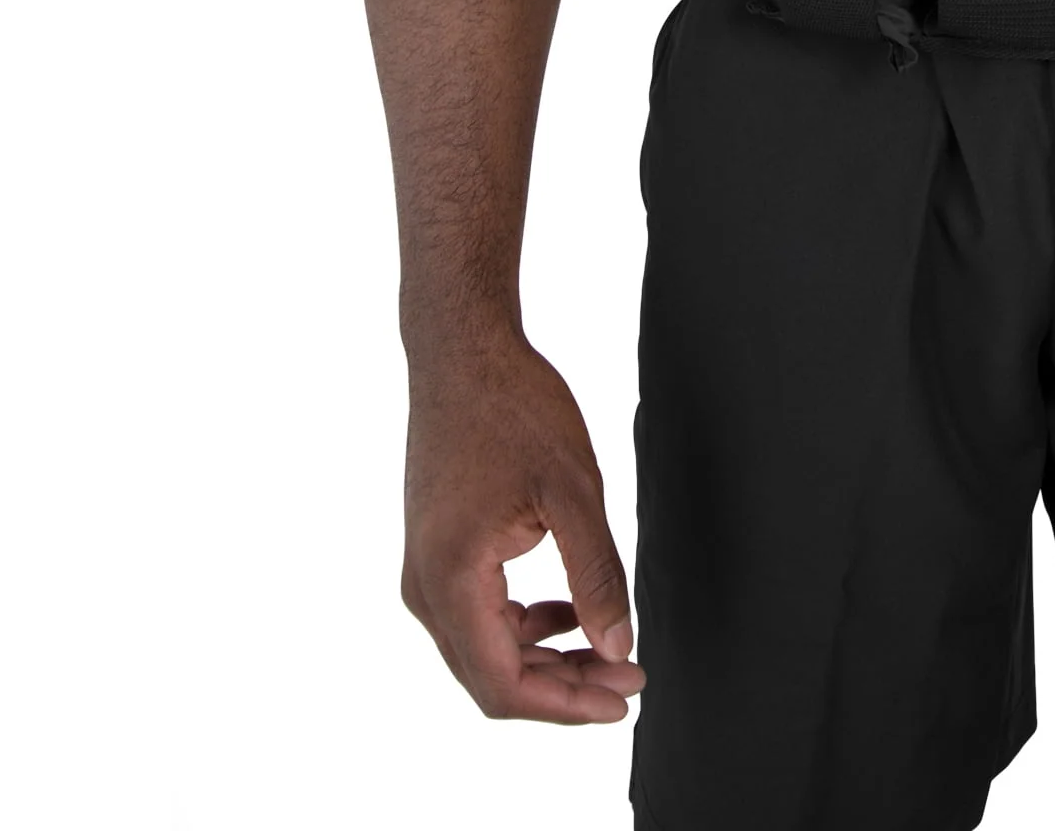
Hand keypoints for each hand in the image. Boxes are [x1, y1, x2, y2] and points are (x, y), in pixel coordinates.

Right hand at [402, 332, 644, 722]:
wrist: (461, 350)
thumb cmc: (513, 407)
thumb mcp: (573, 490)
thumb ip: (597, 575)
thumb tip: (620, 646)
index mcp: (451, 579)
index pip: (504, 684)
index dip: (567, 704)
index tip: (623, 696)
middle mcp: (425, 587)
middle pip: (491, 678)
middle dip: (563, 686)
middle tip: (629, 676)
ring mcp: (425, 570)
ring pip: (484, 650)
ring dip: (546, 657)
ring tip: (609, 648)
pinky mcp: (435, 551)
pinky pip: (477, 616)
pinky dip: (525, 625)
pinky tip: (568, 609)